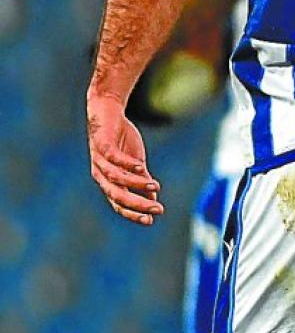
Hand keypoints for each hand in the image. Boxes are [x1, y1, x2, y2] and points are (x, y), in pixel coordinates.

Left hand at [86, 89, 162, 224]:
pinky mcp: (102, 144)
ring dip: (135, 184)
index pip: (118, 204)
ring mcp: (99, 160)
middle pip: (117, 195)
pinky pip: (113, 158)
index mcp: (108, 182)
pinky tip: (141, 167)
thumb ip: (142, 181)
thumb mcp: (136, 163)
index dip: (133, 213)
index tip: (151, 220)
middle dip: (137, 204)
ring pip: (115, 178)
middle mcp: (101, 174)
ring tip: (155, 186)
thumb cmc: (122, 139)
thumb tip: (153, 199)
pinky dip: (126, 164)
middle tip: (157, 209)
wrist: (108, 112)